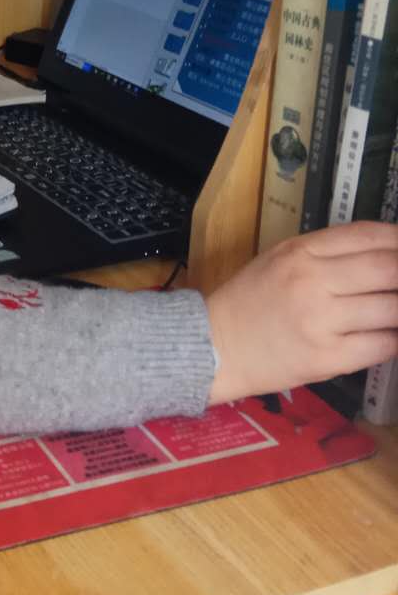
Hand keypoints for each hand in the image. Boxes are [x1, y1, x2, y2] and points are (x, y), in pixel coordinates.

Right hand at [206, 220, 397, 404]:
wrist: (214, 346)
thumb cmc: (249, 301)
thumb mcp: (280, 260)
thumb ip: (327, 253)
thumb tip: (384, 255)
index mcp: (300, 252)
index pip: (368, 236)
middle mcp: (312, 282)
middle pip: (388, 270)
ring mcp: (320, 322)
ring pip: (391, 309)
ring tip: (394, 310)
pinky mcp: (327, 358)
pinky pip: (382, 345)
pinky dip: (394, 340)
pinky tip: (389, 336)